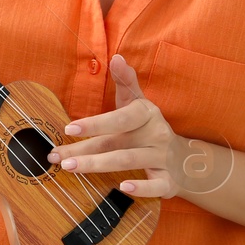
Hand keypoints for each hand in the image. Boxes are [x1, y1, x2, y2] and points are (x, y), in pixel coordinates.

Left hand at [45, 54, 222, 198]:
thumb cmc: (150, 127)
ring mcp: (162, 158)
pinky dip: (142, 187)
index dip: (95, 124)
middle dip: (86, 150)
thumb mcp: (140, 103)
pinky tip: (123, 188)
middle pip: (116, 142)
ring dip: (99, 165)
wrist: (186, 159)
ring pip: (129, 161)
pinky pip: (156, 185)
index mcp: (146, 114)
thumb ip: (126, 82)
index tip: (68, 129)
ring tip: (70, 169)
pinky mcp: (168, 181)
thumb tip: (116, 57)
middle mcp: (155, 134)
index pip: (119, 118)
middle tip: (58, 157)